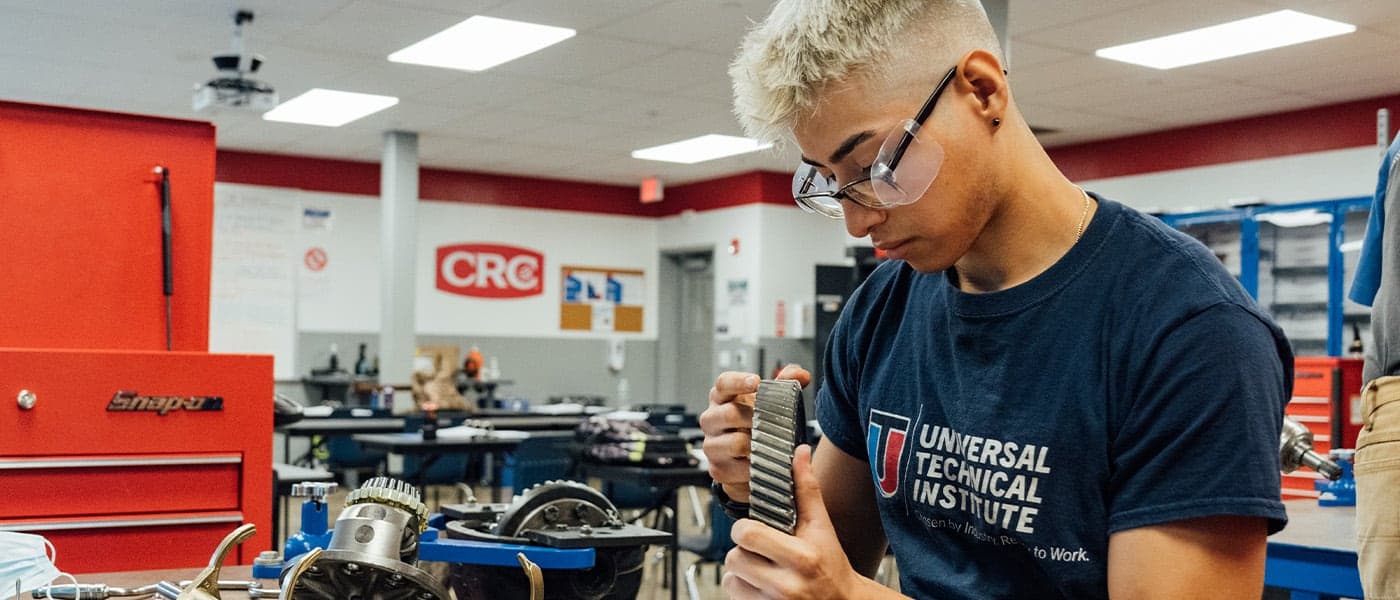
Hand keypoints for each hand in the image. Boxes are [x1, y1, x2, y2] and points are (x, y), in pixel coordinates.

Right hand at [700, 365, 810, 501]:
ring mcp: (712, 445)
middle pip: (729, 414)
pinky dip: (755, 469)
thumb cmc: (755, 422)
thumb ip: (787, 384)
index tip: (756, 381)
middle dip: (754, 418)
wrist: (747, 456)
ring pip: (734, 443)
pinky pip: (737, 470)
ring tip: (771, 446)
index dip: (738, 382)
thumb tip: (800, 375)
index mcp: (722, 398)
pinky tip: (764, 465)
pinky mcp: (718, 470)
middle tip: (771, 422)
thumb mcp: (770, 400)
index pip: (723, 383)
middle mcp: (712, 420)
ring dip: (756, 446)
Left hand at [722, 444, 900, 599]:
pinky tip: (762, 587)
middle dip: (743, 552)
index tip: (755, 529)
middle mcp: (788, 585)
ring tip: (761, 570)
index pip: (748, 535)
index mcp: (802, 557)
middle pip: (735, 558)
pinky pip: (735, 599)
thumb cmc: (832, 565)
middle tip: (758, 551)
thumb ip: (807, 489)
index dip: (746, 529)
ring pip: (731, 580)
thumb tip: (800, 452)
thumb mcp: (822, 527)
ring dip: (740, 574)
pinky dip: (743, 592)